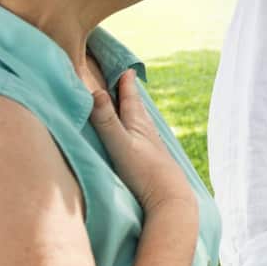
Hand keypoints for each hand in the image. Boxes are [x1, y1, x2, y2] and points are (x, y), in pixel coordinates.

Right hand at [89, 69, 193, 212]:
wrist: (170, 197)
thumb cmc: (143, 171)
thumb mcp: (119, 143)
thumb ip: (106, 120)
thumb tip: (96, 91)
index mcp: (138, 123)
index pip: (130, 98)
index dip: (127, 83)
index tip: (127, 68)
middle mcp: (147, 131)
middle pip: (137, 108)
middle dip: (130, 94)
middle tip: (128, 80)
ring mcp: (152, 146)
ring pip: (142, 122)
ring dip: (135, 111)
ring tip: (133, 105)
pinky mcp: (154, 160)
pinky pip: (143, 138)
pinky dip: (138, 129)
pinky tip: (141, 138)